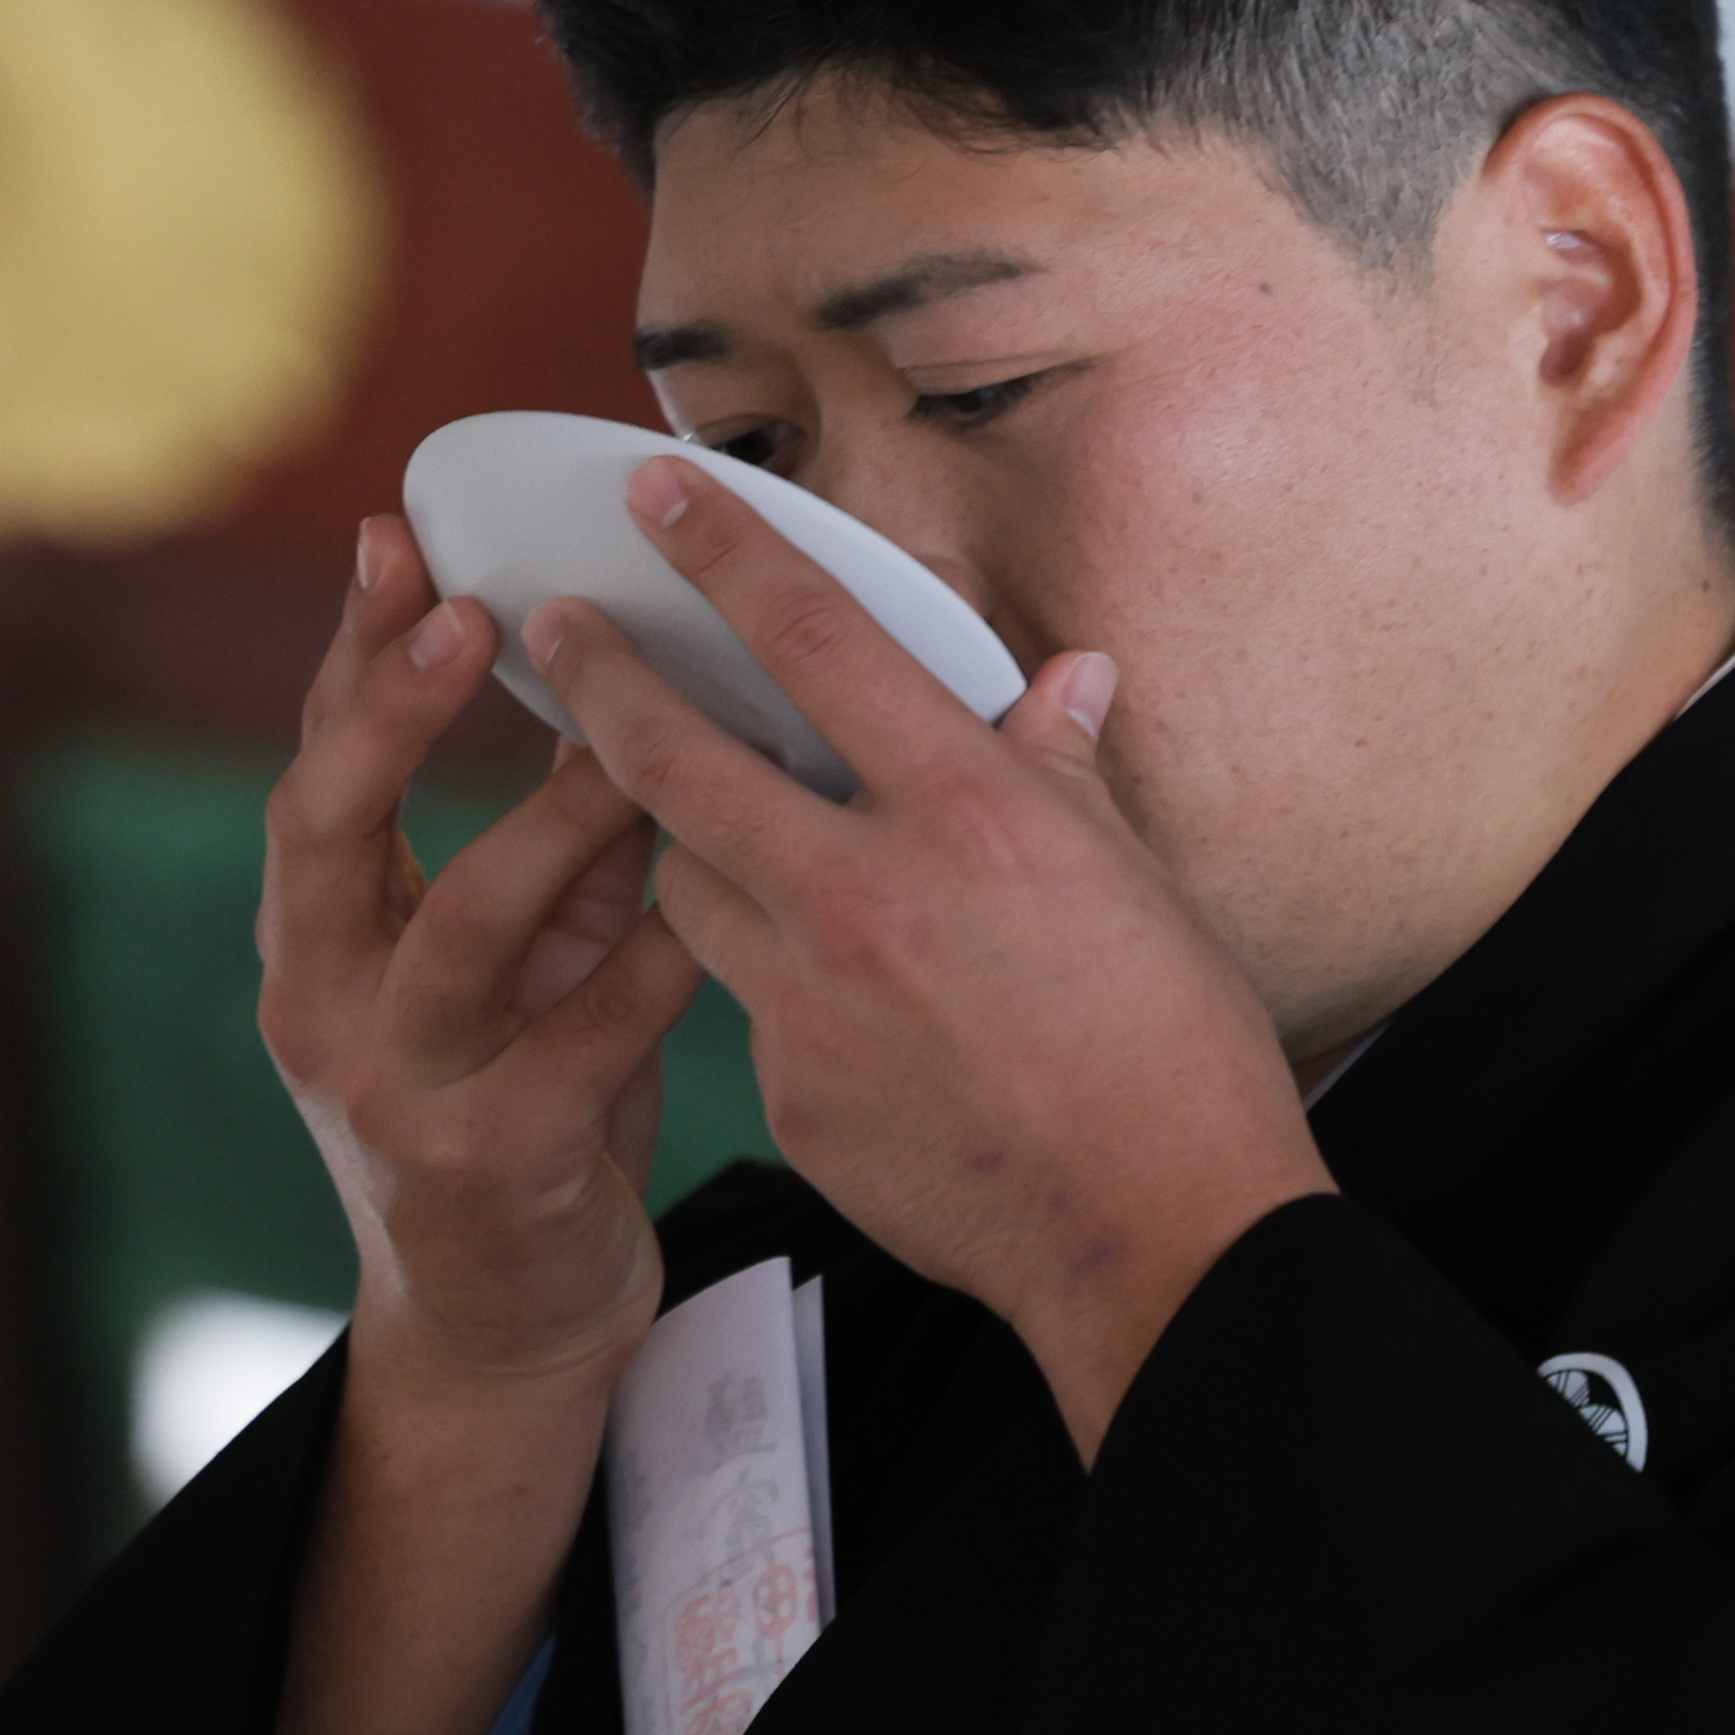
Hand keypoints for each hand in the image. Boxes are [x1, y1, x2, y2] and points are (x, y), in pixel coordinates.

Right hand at [257, 515, 709, 1397]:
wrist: (502, 1320)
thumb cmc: (519, 1095)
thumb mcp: (508, 960)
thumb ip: (549, 839)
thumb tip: (631, 679)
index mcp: (313, 935)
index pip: (313, 765)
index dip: (349, 653)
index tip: (392, 535)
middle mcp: (321, 1003)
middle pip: (321, 831)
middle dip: (388, 713)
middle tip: (463, 613)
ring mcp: (393, 1089)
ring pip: (457, 934)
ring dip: (547, 828)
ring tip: (621, 749)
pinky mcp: (488, 1164)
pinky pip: (582, 1038)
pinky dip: (652, 958)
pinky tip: (716, 892)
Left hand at [526, 456, 1330, 1458]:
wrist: (1161, 1242)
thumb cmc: (1176, 1052)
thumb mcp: (1134, 878)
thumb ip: (1061, 769)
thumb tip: (1063, 679)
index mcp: (962, 811)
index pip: (815, 639)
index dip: (723, 552)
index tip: (654, 493)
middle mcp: (862, 892)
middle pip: (676, 759)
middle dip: (600, 682)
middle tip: (558, 632)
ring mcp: (810, 1001)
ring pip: (683, 886)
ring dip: (682, 847)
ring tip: (703, 828)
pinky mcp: (787, 1095)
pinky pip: (745, 1009)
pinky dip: (773, 985)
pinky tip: (840, 1006)